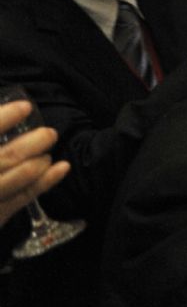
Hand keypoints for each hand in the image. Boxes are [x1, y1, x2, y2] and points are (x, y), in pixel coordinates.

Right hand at [0, 101, 67, 226]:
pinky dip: (45, 182)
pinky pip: (22, 199)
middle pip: (3, 158)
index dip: (3, 119)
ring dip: (37, 162)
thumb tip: (6, 119)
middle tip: (49, 133)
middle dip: (30, 143)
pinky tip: (61, 168)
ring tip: (48, 152)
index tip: (25, 107)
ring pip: (14, 178)